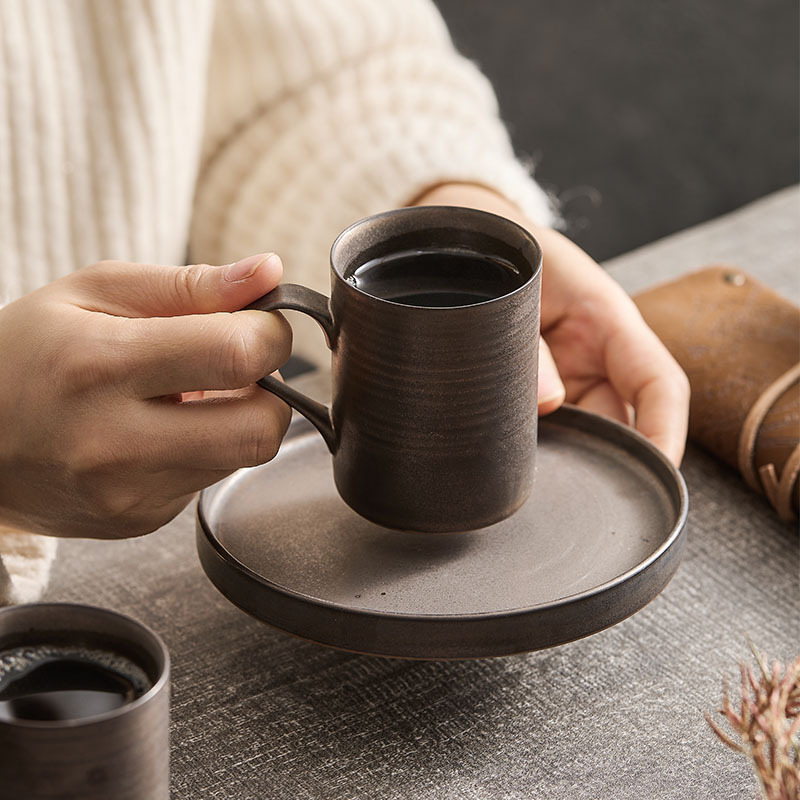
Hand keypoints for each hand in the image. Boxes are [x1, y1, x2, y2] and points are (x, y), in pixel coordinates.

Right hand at [0, 254, 291, 537]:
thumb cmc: (27, 354)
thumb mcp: (93, 293)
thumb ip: (191, 284)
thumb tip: (269, 273)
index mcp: (101, 366)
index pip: (237, 355)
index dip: (270, 334)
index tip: (258, 324)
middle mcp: (115, 442)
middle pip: (260, 428)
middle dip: (269, 390)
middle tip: (233, 367)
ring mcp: (128, 493)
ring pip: (244, 456)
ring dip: (237, 418)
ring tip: (185, 396)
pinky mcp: (140, 520)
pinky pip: (210, 478)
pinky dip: (205, 448)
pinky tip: (161, 430)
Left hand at [415, 184, 689, 464]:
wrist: (472, 249)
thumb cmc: (504, 256)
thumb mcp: (515, 289)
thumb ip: (529, 345)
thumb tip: (547, 403)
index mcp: (608, 321)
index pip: (659, 384)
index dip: (665, 431)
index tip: (657, 473)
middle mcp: (598, 357)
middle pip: (622, 423)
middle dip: (602, 460)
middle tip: (564, 487)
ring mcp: (571, 377)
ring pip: (586, 433)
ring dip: (564, 456)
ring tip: (524, 467)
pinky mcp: (544, 392)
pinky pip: (554, 428)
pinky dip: (538, 448)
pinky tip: (509, 457)